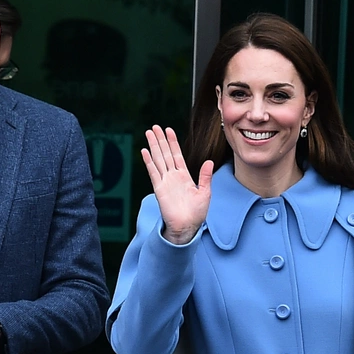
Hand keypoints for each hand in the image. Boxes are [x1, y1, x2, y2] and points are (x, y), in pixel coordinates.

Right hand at [141, 125, 213, 244]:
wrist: (187, 227)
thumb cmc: (197, 213)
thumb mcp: (205, 192)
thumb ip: (205, 176)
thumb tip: (209, 161)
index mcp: (184, 176)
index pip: (177, 154)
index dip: (172, 142)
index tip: (168, 130)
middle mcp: (173, 176)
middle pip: (165, 153)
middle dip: (160, 140)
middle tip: (154, 127)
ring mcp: (165, 181)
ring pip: (158, 159)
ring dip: (153, 146)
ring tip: (148, 133)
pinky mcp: (159, 188)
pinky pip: (153, 172)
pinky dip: (148, 161)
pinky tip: (144, 151)